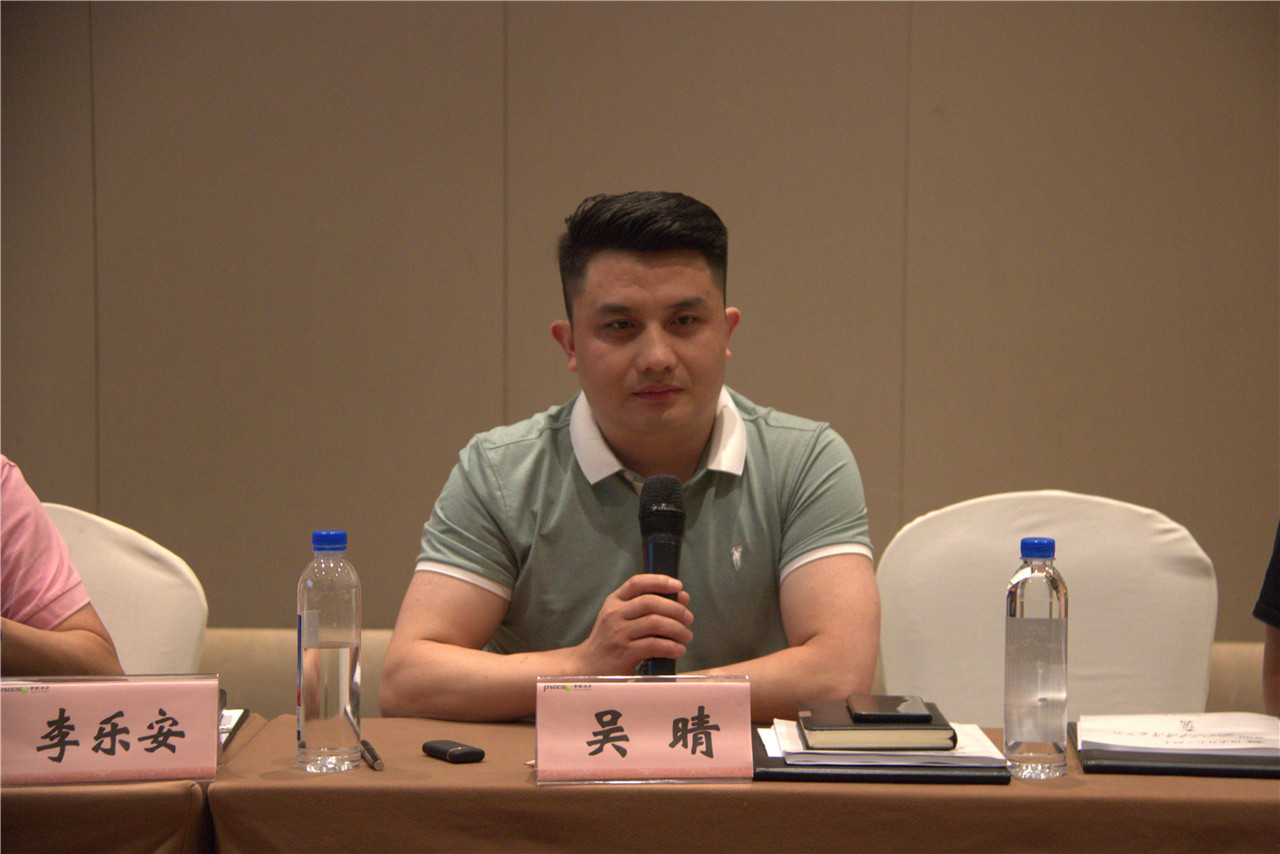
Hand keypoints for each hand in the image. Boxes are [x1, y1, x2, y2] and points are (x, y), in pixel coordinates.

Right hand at [570, 574, 692, 674]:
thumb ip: (649, 606)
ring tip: (686, 636)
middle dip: (675, 609)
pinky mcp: (624, 652)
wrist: (589, 666)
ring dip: (677, 629)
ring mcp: (618, 633)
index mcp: (614, 601)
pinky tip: (678, 650)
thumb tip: (682, 597)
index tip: (678, 586)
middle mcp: (615, 614)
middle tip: (688, 619)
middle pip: (650, 602)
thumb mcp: (623, 617)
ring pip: (655, 623)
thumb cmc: (610, 640)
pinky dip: (671, 647)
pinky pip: (654, 645)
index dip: (660, 581)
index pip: (637, 583)